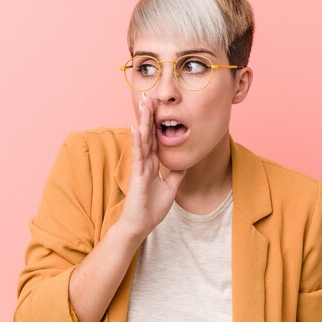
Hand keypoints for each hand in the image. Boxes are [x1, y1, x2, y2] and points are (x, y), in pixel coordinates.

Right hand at [118, 93, 186, 242]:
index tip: (157, 105)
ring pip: (141, 139)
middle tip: (147, 95)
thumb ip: (176, 173)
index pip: (154, 138)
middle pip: (146, 133)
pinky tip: (136, 128)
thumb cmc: (151, 208)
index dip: (155, 121)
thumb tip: (185, 161)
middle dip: (147, 115)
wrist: (140, 225)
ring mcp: (140, 167)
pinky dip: (137, 141)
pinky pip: (138, 155)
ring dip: (142, 121)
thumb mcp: (171, 187)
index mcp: (151, 163)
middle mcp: (144, 161)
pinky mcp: (137, 175)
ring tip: (142, 104)